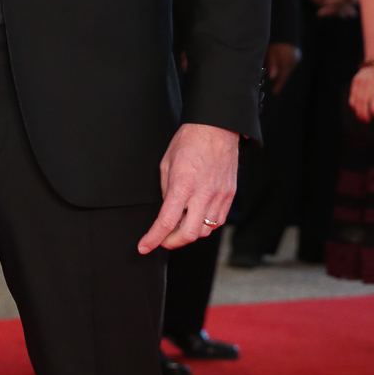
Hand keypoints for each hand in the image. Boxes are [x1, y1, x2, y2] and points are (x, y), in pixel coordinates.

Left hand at [138, 123, 239, 253]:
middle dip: (172, 242)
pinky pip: (218, 221)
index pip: (166, 222)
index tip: (144, 246)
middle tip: (162, 239)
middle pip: (189, 234)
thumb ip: (166, 190)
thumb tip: (166, 210)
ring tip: (178, 226)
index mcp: (183, 186)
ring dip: (189, 233)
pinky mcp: (229, 195)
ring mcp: (219, 196)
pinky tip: (195, 218)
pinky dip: (205, 225)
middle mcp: (203, 194)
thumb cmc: (189, 142)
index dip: (153, 239)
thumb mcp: (166, 164)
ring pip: (205, 230)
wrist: (217, 128)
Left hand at [265, 41, 298, 93]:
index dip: (279, 85)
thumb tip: (273, 78)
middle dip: (280, 79)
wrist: (285, 30)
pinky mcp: (297, 55)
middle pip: (286, 73)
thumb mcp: (271, 53)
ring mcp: (297, 58)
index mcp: (288, 62)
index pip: (283, 77)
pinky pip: (290, 64)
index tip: (275, 93)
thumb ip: (272, 65)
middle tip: (274, 85)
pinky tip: (280, 65)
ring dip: (282, 72)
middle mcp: (294, 61)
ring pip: (288, 69)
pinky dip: (284, 67)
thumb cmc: (275, 42)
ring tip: (275, 74)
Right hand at [349, 61, 373, 122]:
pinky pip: (352, 95)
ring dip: (358, 110)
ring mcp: (360, 82)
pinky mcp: (355, 82)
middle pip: (364, 100)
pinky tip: (356, 110)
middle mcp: (367, 82)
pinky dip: (353, 104)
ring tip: (360, 119)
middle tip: (366, 121)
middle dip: (364, 112)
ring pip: (357, 99)